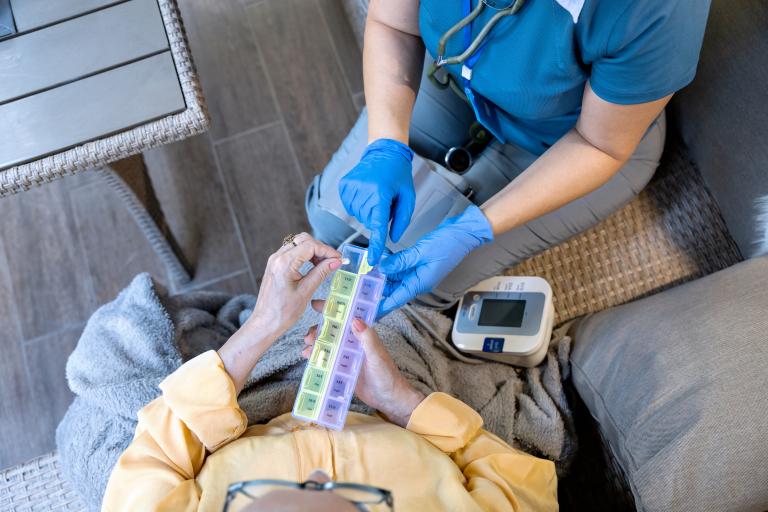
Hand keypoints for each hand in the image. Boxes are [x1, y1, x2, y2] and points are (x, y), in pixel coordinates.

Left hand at [220, 234, 341, 392]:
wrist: (264, 323)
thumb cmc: (282, 313)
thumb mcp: (306, 292)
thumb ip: (321, 272)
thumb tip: (336, 261)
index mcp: (284, 263)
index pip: (310, 245)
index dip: (327, 250)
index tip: (339, 259)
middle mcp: (277, 258)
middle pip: (303, 239)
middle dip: (320, 248)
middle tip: (333, 261)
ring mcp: (274, 260)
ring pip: (298, 243)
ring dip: (313, 250)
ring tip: (324, 264)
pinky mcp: (275, 264)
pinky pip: (292, 251)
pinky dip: (305, 254)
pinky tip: (313, 266)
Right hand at [303, 311, 423, 427]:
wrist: (389, 399)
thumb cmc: (388, 376)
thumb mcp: (377, 356)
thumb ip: (367, 338)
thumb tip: (355, 319)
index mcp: (362, 335)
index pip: (346, 318)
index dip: (331, 309)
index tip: (315, 304)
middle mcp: (353, 343)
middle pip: (332, 332)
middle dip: (318, 331)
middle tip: (309, 337)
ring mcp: (347, 357)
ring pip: (327, 346)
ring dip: (315, 345)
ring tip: (306, 351)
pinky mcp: (342, 370)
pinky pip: (327, 361)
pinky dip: (317, 359)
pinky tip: (309, 360)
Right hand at [339, 138, 414, 265]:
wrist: (384, 152)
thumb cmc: (398, 175)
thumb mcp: (408, 197)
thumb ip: (401, 220)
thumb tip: (391, 238)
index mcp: (380, 194)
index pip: (377, 226)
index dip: (376, 245)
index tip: (372, 260)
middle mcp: (363, 191)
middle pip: (368, 221)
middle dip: (377, 217)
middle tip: (385, 201)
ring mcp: (351, 188)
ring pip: (358, 215)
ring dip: (368, 210)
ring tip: (375, 194)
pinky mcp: (344, 185)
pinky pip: (350, 206)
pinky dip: (359, 204)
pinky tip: (365, 192)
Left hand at [378, 205, 492, 315]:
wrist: (464, 233)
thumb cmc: (448, 244)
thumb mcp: (420, 252)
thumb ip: (400, 261)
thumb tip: (382, 268)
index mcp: (420, 283)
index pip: (397, 299)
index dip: (382, 307)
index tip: (370, 312)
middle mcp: (419, 280)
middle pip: (394, 289)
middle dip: (379, 289)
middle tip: (361, 287)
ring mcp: (419, 271)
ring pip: (397, 278)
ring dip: (384, 276)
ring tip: (367, 274)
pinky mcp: (419, 262)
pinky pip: (402, 267)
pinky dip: (392, 265)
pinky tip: (381, 261)